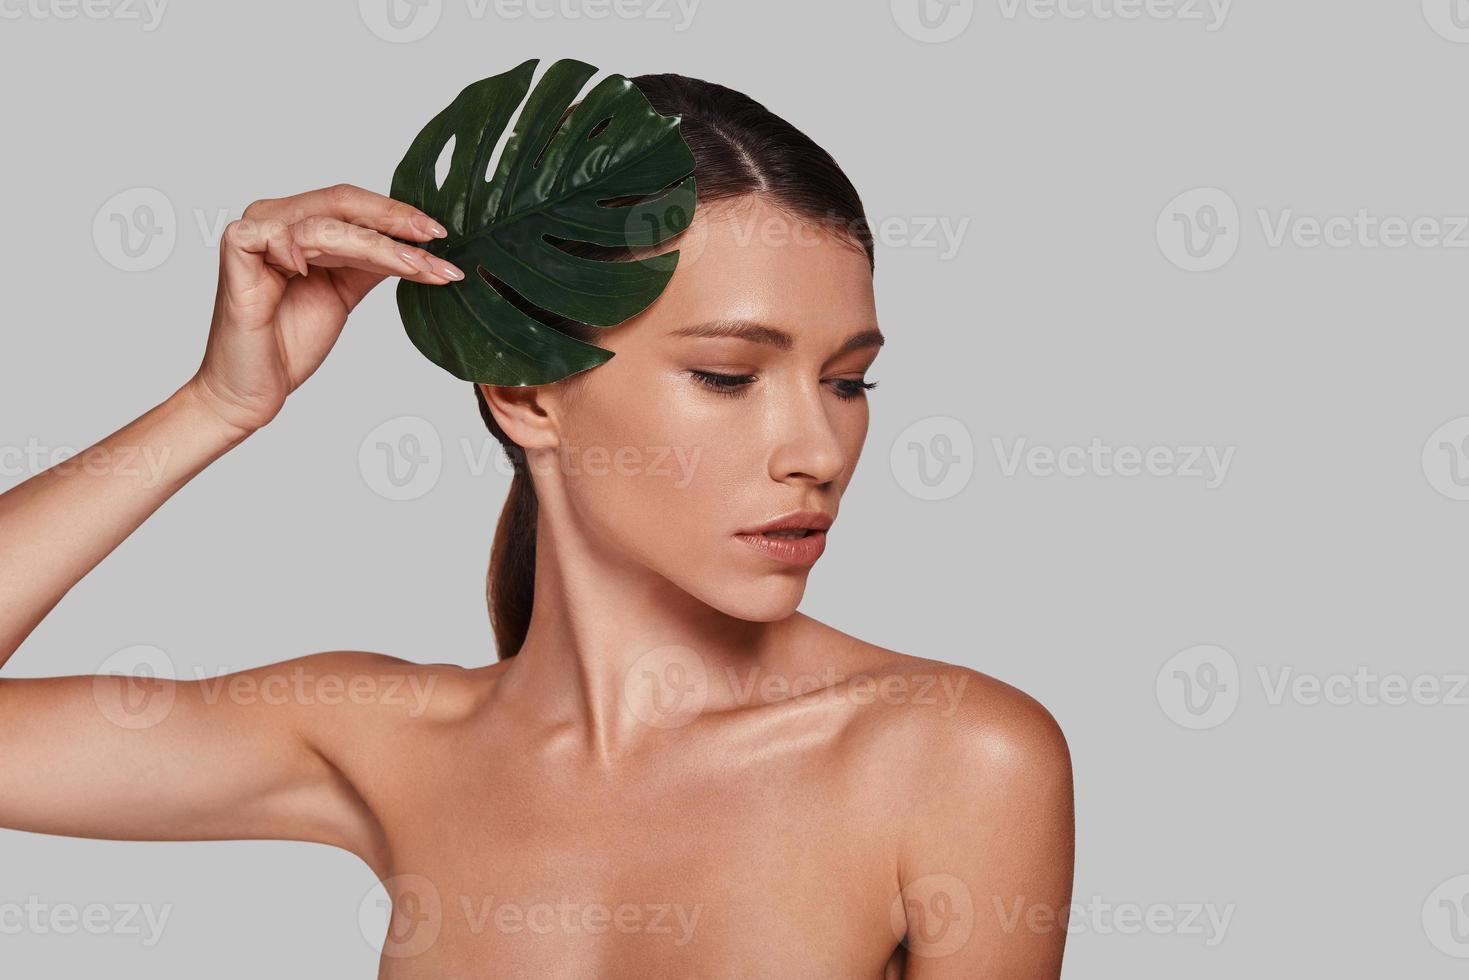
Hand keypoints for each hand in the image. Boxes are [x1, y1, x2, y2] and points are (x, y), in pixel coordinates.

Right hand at [186, 183, 462, 434]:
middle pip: (341, 203)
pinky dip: (299, 246)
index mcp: (299, 222)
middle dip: (394, 222)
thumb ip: (370, 263)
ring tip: (416, 268)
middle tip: (435, 238)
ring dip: (377, 247)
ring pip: (323, 225)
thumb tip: (416, 243)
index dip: (396, 215)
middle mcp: (277, 219)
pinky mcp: (234, 252)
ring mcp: (254, 233)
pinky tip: (312, 270)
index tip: (439, 234)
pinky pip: (271, 236)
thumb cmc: (290, 340)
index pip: (353, 205)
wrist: (252, 387)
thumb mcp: (344, 292)